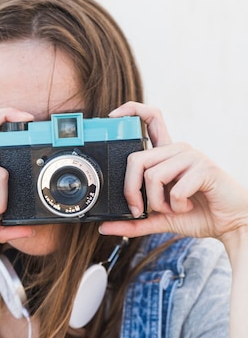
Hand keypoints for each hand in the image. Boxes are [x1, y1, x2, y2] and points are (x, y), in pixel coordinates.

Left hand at [99, 102, 247, 246]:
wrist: (231, 224)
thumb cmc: (199, 214)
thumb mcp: (159, 219)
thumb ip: (133, 222)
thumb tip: (105, 227)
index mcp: (167, 154)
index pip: (150, 118)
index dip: (130, 110)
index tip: (112, 117)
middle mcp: (178, 149)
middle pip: (136, 159)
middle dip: (131, 191)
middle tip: (140, 210)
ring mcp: (192, 156)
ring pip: (153, 176)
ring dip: (158, 203)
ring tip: (173, 209)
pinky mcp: (204, 168)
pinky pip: (175, 189)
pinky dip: (177, 207)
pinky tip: (188, 206)